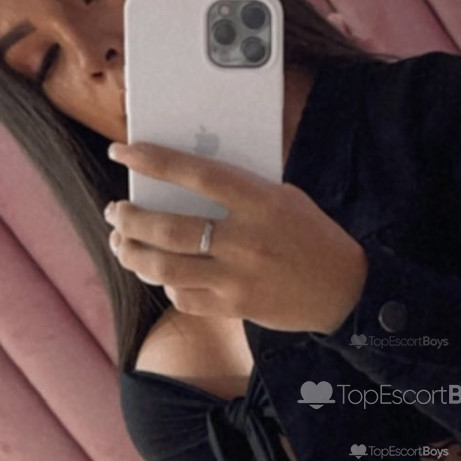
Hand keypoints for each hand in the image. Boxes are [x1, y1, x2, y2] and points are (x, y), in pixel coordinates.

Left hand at [105, 142, 367, 333]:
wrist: (345, 291)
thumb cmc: (312, 237)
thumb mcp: (285, 199)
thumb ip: (242, 190)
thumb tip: (185, 180)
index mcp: (261, 203)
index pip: (196, 175)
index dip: (153, 161)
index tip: (122, 152)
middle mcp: (246, 241)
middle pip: (168, 228)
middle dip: (130, 218)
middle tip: (116, 211)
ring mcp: (238, 278)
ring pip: (166, 268)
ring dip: (133, 254)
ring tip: (122, 243)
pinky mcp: (236, 307)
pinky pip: (185, 297)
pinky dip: (167, 285)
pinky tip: (162, 275)